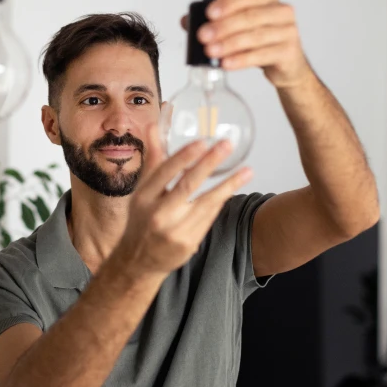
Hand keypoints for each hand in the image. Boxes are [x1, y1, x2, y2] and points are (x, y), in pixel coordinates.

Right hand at [117, 124, 252, 276]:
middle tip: (226, 145)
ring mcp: (174, 231)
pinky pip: (210, 216)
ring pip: (206, 203)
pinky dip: (222, 200)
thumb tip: (154, 125)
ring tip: (247, 170)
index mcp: (144, 198)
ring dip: (229, 184)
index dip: (183, 157)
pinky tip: (234, 186)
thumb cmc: (142, 219)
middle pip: (187, 185)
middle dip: (208, 163)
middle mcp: (158, 214)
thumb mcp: (142, 190)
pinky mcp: (189, 243)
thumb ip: (153, 159)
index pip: (164, 173)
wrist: (139, 261)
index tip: (201, 142)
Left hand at [181, 0, 312, 88]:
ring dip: (228, 44)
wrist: (286, 65)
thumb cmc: (260, 42)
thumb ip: (214, 21)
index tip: (208, 14)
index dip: (227, 4)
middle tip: (203, 36)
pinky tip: (226, 63)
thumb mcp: (238, 28)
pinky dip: (241, 60)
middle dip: (222, 27)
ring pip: (254, 37)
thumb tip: (187, 21)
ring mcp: (288, 31)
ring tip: (210, 52)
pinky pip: (261, 55)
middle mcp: (281, 11)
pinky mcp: (288, 52)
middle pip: (249, 17)